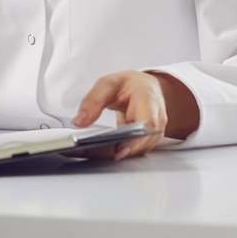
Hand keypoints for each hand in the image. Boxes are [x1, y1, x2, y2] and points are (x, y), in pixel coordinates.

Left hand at [72, 70, 198, 159]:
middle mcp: (156, 118)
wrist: (145, 88)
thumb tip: (79, 121)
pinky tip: (100, 151)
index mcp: (148, 99)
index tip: (118, 150)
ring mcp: (154, 132)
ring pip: (138, 150)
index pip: (147, 123)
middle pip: (143, 141)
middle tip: (95, 151)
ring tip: (92, 151)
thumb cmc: (129, 85)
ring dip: (116, 153)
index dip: (135, 140)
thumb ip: (93, 100)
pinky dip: (117, 152)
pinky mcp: (147, 141)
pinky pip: (134, 150)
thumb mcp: (108, 84)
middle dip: (120, 150)